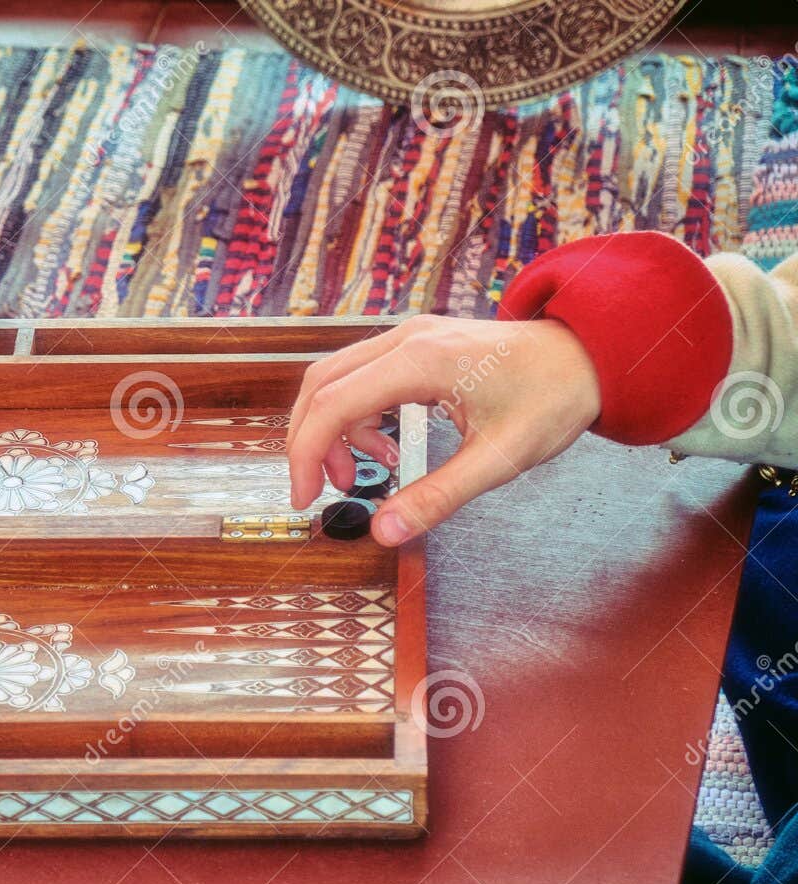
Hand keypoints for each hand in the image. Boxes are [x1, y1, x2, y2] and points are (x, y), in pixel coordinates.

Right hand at [286, 315, 601, 545]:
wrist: (591, 356)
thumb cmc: (553, 396)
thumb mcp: (499, 458)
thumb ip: (438, 496)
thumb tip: (384, 532)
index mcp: (421, 361)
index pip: (332, 404)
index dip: (306, 453)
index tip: (304, 497)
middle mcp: (405, 340)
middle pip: (320, 385)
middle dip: (310, 443)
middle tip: (320, 491)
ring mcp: (409, 338)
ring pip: (336, 380)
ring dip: (334, 432)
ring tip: (361, 476)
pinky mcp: (416, 347)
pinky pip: (362, 379)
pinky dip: (358, 419)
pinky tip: (390, 450)